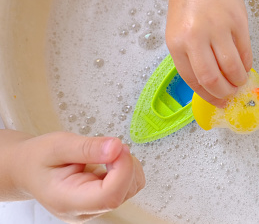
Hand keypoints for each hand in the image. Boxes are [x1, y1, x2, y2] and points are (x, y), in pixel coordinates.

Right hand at [11, 132, 144, 222]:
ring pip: (131, 187)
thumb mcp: (58, 145)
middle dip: (125, 164)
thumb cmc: (38, 158)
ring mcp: (96, 208)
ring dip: (126, 165)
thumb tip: (117, 147)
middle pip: (124, 192)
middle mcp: (85, 211)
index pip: (109, 196)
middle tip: (106, 146)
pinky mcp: (104, 200)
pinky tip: (105, 162)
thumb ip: (87, 148)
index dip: (122, 170)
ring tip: (102, 155)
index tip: (118, 147)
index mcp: (68, 201)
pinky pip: (128, 184)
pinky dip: (125, 168)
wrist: (28, 169)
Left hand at [165, 0, 252, 106]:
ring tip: (240, 82)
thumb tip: (210, 86)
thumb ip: (191, 59)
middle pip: (213, 78)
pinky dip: (246, 64)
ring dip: (239, 80)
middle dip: (225, 92)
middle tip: (231, 94)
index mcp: (178, 44)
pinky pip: (245, 51)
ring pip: (232, 67)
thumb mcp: (178, 36)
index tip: (219, 103)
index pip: (194, 80)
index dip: (209, 96)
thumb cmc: (186, 9)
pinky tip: (244, 66)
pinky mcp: (237, 21)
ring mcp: (218, 28)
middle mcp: (196, 37)